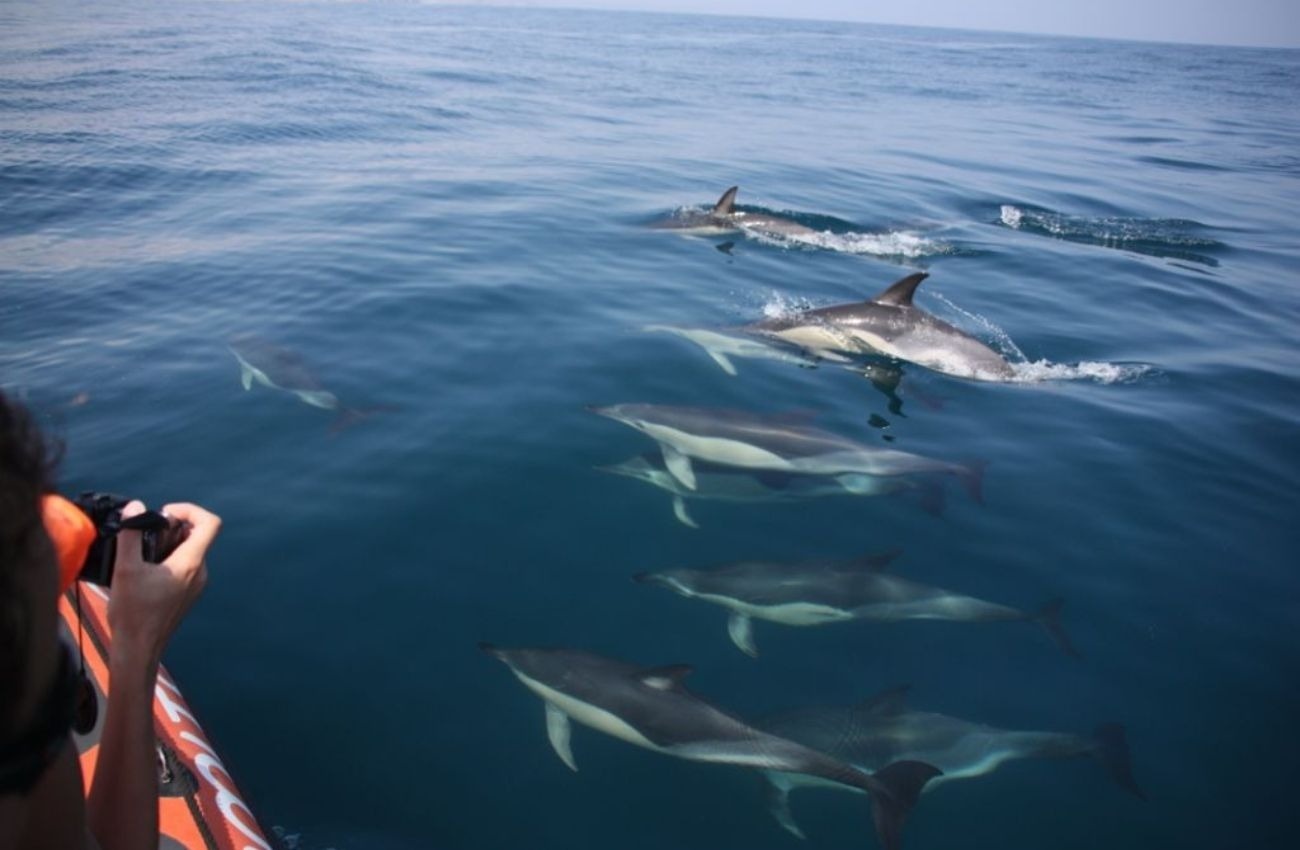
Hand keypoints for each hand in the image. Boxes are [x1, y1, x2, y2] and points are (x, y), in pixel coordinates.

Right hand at [107, 501, 220, 667]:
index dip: (190, 510)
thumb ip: (130, 535)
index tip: (164, 513)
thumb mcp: (126, 569)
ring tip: (141, 552)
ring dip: (167, 543)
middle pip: (196, 535)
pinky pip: (184, 566)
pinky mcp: (187, 593)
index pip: (209, 523)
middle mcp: (200, 572)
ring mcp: (196, 584)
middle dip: (172, 527)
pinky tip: (144, 568)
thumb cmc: (133, 613)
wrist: (138, 649)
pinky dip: (167, 558)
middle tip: (146, 533)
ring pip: (188, 551)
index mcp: (191, 563)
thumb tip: (135, 508)